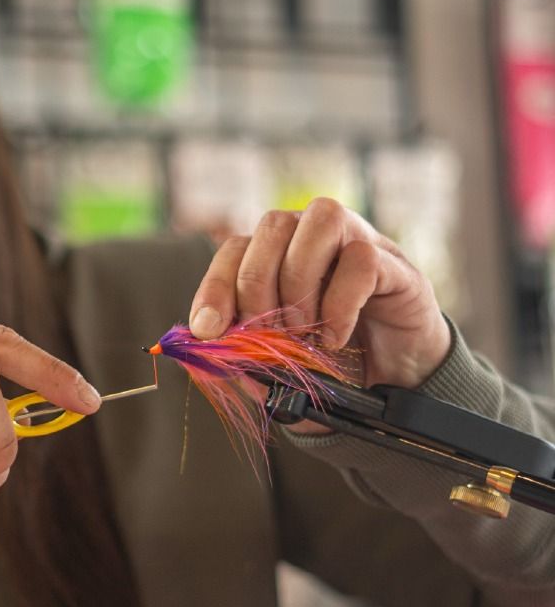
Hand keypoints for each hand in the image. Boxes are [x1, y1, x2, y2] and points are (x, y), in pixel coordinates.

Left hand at [187, 198, 451, 389]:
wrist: (397, 386)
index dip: (215, 287)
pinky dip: (339, 304)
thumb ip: (244, 355)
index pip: (235, 249)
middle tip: (270, 335)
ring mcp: (359, 244)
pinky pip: (362, 259)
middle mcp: (316, 239)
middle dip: (258, 286)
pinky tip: (335, 338)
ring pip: (321, 220)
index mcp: (280, 258)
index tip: (207, 330)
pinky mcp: (396, 266)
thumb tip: (207, 342)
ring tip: (304, 331)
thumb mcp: (277, 369)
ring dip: (300, 281)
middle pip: (274, 226)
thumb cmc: (332, 368)